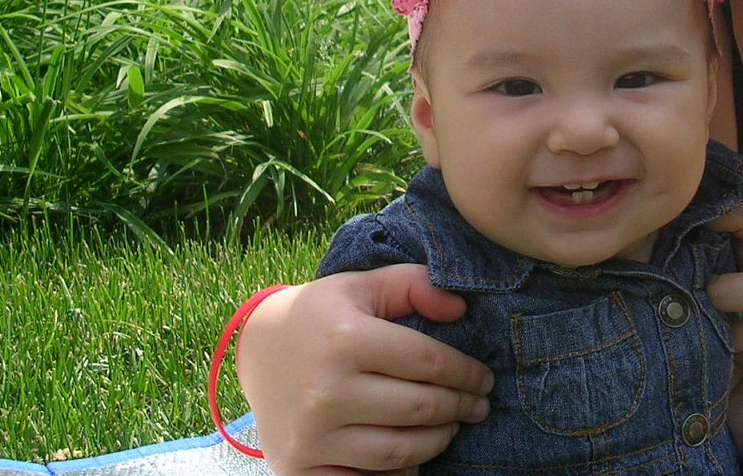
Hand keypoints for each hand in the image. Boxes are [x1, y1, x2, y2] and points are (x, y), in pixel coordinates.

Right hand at [236, 265, 493, 475]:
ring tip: (453, 426)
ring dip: (438, 441)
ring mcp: (312, 435)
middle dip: (460, 407)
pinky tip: (416, 454)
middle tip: (478, 404)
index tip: (484, 377)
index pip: (428, 361)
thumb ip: (413, 285)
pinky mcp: (300, 467)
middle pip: (420, 409)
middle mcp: (326, 391)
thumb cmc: (322, 314)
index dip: (465, 372)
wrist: (258, 350)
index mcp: (345, 339)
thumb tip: (460, 308)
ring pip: (400, 452)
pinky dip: (400, 472)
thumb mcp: (362, 285)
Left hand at [709, 201, 742, 367]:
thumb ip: (738, 228)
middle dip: (713, 296)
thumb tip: (683, 224)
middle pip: (733, 294)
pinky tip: (731, 332)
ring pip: (730, 337)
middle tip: (703, 291)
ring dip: (715, 329)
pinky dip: (732, 349)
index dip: (720, 217)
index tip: (703, 222)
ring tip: (711, 314)